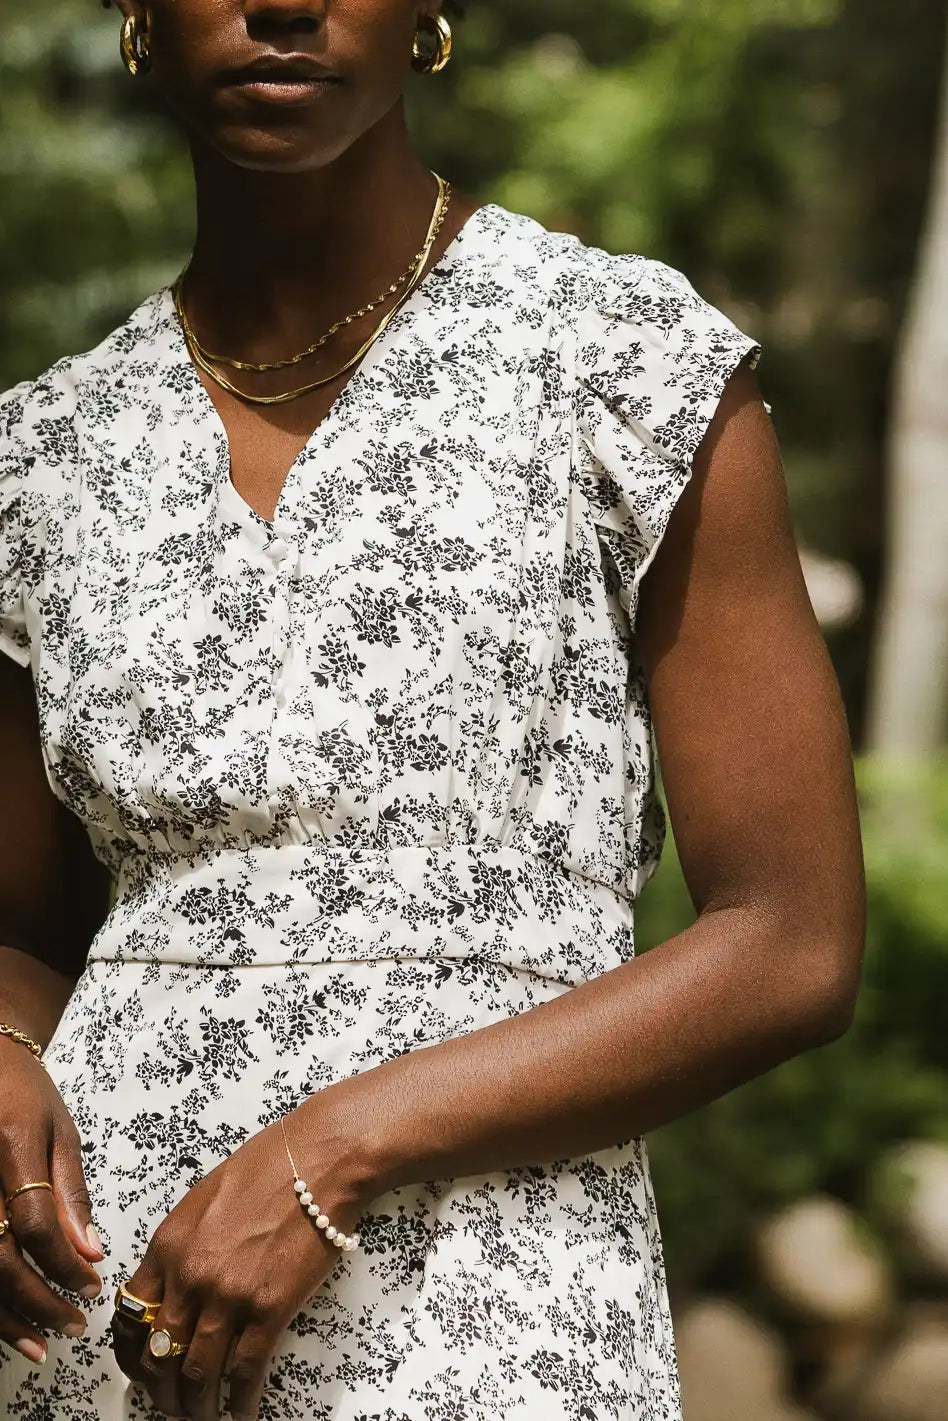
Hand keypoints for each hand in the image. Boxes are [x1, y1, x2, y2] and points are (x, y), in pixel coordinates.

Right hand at [0, 1039, 104, 1363]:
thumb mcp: (58, 1130)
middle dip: (35, 1302)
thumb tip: (89, 1253)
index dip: (64, 1264)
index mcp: (9, 1147)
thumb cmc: (21, 1093)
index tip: (92, 1287)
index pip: (34, 1223)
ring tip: (38, 1345)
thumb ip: (69, 1193)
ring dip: (3, 1317)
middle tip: (72, 1327)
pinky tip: (4, 1323)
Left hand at [111, 1094, 370, 1420]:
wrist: (318, 1158)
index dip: (132, 1356)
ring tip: (206, 1415)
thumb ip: (183, 1244)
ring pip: (199, 1372)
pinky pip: (245, 1370)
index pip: (131, 1318)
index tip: (142, 1371)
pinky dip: (240, 1400)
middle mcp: (190, 1276)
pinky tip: (242, 1410)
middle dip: (164, 1391)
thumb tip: (175, 1283)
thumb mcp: (204, 1198)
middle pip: (160, 1356)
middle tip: (174, 1404)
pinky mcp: (269, 1308)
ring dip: (199, 1405)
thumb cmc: (268, 1166)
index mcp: (169, 1246)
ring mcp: (229, 1295)